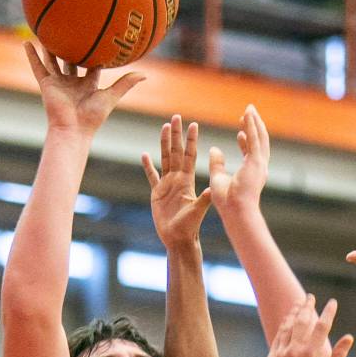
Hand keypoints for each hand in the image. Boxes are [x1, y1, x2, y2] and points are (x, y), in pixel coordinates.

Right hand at [25, 42, 144, 134]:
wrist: (73, 129)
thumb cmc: (93, 116)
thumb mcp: (111, 96)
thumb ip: (126, 84)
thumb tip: (145, 74)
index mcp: (88, 85)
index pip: (92, 66)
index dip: (96, 53)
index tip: (98, 38)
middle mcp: (73, 82)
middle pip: (72, 61)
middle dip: (72, 47)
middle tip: (72, 29)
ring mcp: (59, 82)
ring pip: (53, 60)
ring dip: (49, 47)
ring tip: (46, 30)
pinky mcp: (47, 84)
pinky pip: (37, 67)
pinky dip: (31, 55)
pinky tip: (26, 42)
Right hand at [142, 115, 210, 249]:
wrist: (178, 239)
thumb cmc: (189, 227)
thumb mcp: (197, 211)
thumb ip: (202, 200)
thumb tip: (211, 189)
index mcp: (187, 181)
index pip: (189, 156)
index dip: (191, 140)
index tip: (193, 125)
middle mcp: (178, 179)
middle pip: (176, 152)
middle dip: (176, 135)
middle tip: (176, 117)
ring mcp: (167, 185)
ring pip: (165, 159)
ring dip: (164, 143)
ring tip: (164, 127)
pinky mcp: (157, 193)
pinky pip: (152, 176)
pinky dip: (148, 166)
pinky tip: (145, 154)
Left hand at [209, 104, 268, 216]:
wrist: (236, 212)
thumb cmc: (227, 202)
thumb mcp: (218, 178)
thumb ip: (217, 164)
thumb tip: (214, 149)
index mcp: (251, 173)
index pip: (250, 153)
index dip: (246, 142)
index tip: (239, 133)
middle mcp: (259, 167)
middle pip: (259, 142)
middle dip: (254, 127)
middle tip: (249, 113)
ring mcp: (260, 164)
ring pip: (260, 137)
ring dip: (255, 122)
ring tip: (249, 109)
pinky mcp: (256, 161)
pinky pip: (254, 138)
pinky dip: (251, 125)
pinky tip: (247, 114)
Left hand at [265, 296, 352, 356]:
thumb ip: (339, 356)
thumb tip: (349, 337)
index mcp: (313, 355)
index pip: (322, 326)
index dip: (328, 312)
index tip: (332, 302)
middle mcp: (296, 350)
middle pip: (302, 321)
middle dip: (308, 306)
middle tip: (311, 297)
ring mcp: (282, 353)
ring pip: (288, 326)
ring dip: (294, 312)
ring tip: (299, 303)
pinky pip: (278, 337)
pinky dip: (284, 326)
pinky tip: (287, 320)